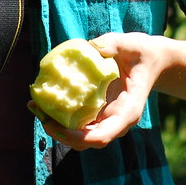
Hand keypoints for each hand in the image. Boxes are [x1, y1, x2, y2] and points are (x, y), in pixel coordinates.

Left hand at [34, 32, 167, 150]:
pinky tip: (42, 99)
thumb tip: (92, 47)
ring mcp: (106, 118)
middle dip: (60, 133)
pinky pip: (77, 120)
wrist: (150, 60)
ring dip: (55, 125)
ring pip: (79, 135)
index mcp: (128, 111)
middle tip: (39, 114)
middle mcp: (116, 120)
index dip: (79, 137)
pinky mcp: (97, 111)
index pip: (103, 135)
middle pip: (86, 141)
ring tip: (35, 106)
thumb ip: (113, 44)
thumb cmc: (142, 52)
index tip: (57, 127)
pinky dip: (59, 114)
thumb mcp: (132, 43)